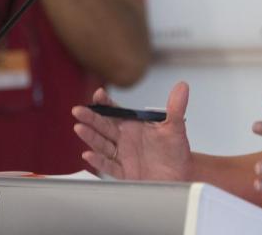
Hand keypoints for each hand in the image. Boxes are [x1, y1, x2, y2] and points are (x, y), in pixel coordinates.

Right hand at [72, 82, 192, 180]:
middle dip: (90, 118)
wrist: (181, 174)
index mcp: (133, 125)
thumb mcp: (175, 127)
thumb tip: (182, 86)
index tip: (98, 94)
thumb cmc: (176, 150)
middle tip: (78, 110)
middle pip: (103, 126)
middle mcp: (125, 139)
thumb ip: (176, 107)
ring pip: (102, 144)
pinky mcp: (125, 172)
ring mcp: (123, 155)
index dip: (105, 103)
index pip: (115, 111)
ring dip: (90, 137)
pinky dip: (99, 161)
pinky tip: (88, 155)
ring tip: (79, 128)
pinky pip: (109, 166)